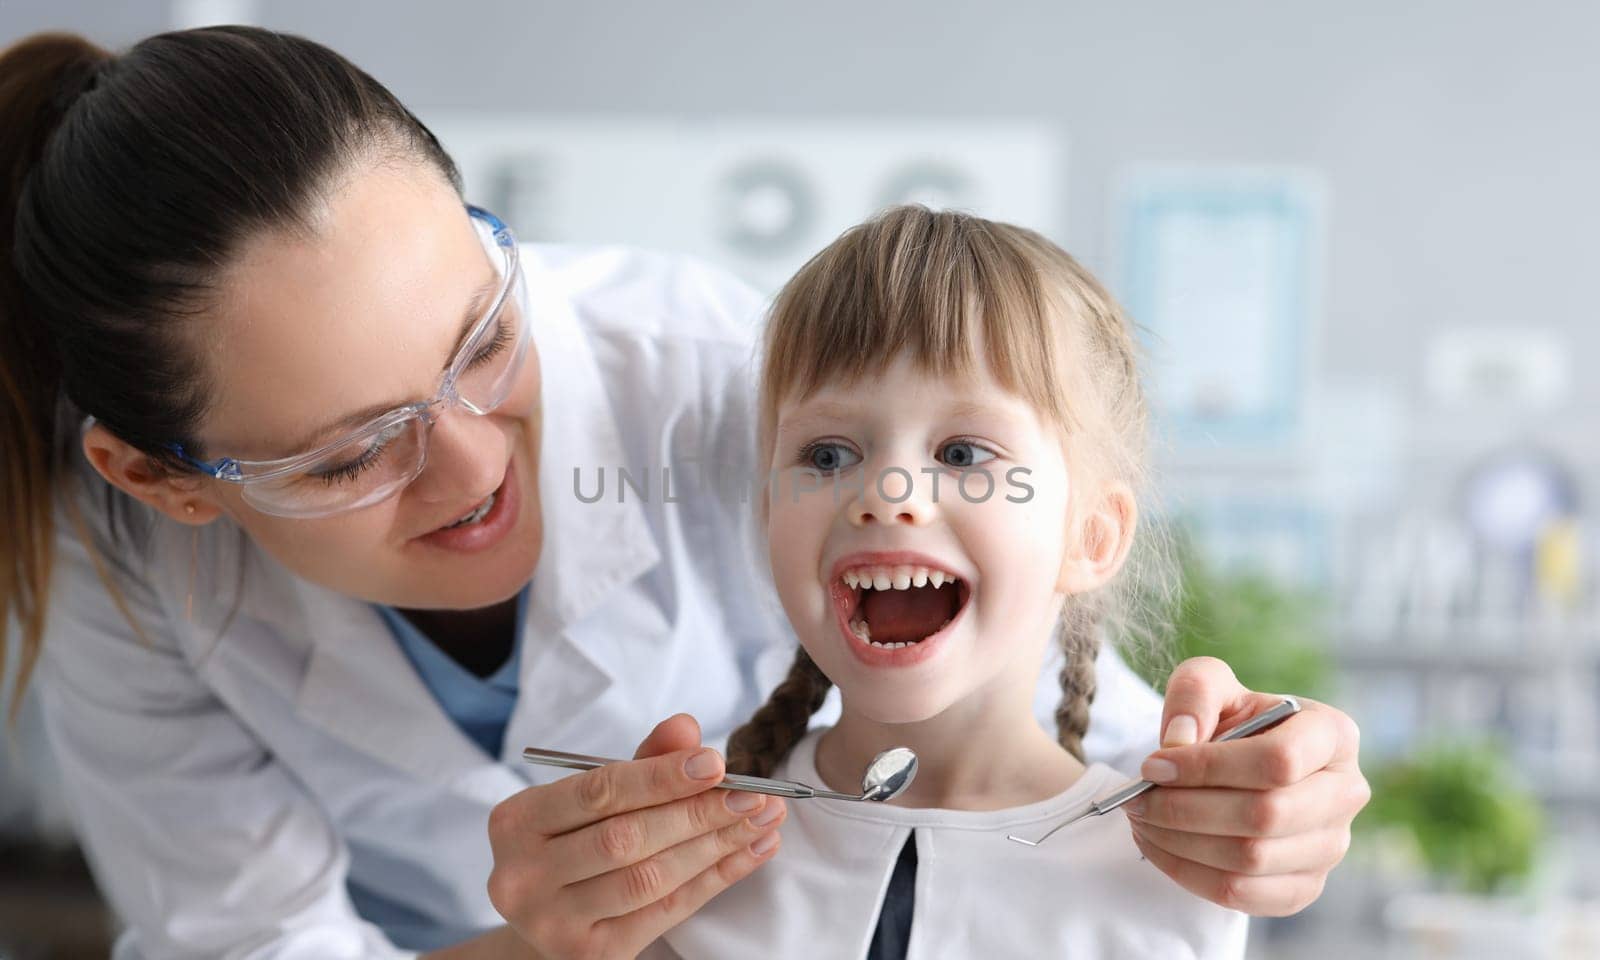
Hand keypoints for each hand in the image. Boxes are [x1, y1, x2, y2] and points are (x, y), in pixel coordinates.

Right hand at [487, 714, 785, 958]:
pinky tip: (750, 851)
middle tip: (752, 793)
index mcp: (516, 822)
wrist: (546, 917)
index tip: (715, 762)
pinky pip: (667, 911)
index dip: (660, 777)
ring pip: (649, 879)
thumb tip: (687, 728)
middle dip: (697, 813)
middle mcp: (523, 877)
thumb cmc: (574, 841)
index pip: (597, 793)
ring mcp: (553, 923)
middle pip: (625, 840)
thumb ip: (641, 760)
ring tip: (762, 818)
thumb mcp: (595, 797)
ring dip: (716, 846)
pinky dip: (717, 878)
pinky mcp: (590, 955)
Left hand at [1125, 657, 1369, 915]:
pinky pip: (1243, 895)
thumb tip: (1180, 742)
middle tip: (1137, 800)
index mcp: (1332, 735)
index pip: (1279, 761)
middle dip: (1186, 810)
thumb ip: (1195, 693)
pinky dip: (1189, 875)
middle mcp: (1345, 793)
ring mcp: (1330, 847)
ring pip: (1251, 860)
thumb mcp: (1210, 684)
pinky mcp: (1304, 886)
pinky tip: (1161, 847)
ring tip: (1143, 821)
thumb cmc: (1229, 719)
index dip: (1208, 768)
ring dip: (1181, 844)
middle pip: (1265, 816)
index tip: (1153, 766)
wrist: (1236, 763)